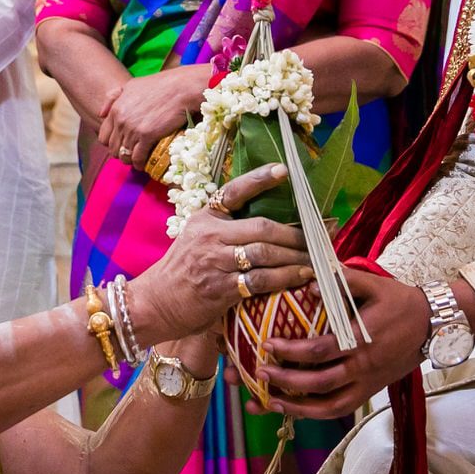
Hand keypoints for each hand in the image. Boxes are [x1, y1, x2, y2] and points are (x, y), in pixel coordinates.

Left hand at [97, 64, 210, 170]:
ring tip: (138, 160)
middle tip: (132, 154)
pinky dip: (140, 164)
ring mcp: (133, 129)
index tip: (122, 145)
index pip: (104, 137)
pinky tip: (144, 164)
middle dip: (121, 153)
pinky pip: (138, 157)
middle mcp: (121, 120)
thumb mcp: (132, 85)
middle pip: (113, 148)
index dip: (112, 144)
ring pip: (124, 155)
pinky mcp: (147, 136)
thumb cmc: (160, 85)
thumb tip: (100, 113)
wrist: (182, 88)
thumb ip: (113, 97)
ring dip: (130, 160)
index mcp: (116, 109)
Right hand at [128, 164, 313, 339]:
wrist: (155, 303)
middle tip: (320, 237)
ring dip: (296, 257)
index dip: (259, 179)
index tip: (284, 170)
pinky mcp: (220, 288)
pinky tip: (301, 277)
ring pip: (265, 253)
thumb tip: (271, 223)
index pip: (233, 191)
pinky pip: (261, 279)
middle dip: (295, 234)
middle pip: (261, 226)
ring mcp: (214, 261)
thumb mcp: (197, 238)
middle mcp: (209, 235)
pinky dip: (285, 278)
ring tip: (317, 259)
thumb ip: (226, 228)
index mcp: (205, 217)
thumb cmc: (183, 271)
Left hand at [258, 271, 429, 418]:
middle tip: (258, 373)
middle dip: (286, 381)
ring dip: (296, 408)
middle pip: (319, 384)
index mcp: (362, 341)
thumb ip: (344, 279)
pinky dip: (314, 413)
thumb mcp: (374, 284)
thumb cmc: (400, 302)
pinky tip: (293, 410)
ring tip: (268, 402)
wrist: (432, 325)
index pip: (321, 351)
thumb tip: (311, 282)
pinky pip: (340, 410)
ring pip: (328, 407)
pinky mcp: (370, 392)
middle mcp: (363, 368)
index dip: (292, 351)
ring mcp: (367, 384)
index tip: (267, 345)